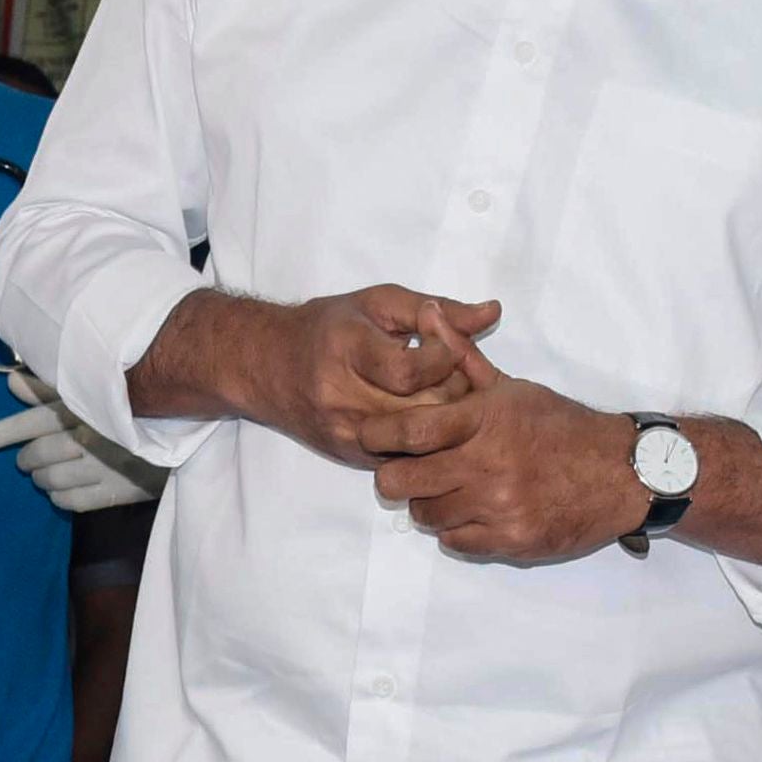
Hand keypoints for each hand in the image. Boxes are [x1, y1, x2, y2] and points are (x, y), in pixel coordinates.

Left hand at [0, 372, 164, 514]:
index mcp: (80, 410)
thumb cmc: (128, 409)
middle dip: (26, 460)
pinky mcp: (113, 493)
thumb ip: (48, 389)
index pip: (29, 423)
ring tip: (50, 472)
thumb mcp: (88, 393)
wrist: (180, 436)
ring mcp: (101, 468)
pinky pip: (68, 502)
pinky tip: (66, 487)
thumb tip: (10, 382)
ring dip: (42, 479)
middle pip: (35, 457)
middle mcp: (88, 438)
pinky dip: (59, 497)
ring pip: (48, 482)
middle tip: (28, 459)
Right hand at [240, 287, 491, 466]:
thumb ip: (437, 309)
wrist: (268, 367)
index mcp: (347, 349)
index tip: (451, 345)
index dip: (443, 358)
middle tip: (464, 376)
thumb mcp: (379, 303)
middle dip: (455, 393)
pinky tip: (434, 422)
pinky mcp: (352, 456)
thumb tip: (493, 312)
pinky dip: (429, 442)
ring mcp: (346, 432)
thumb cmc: (328, 326)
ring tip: (452, 399)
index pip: (409, 371)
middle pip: (421, 410)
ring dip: (447, 422)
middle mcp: (342, 397)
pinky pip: (407, 458)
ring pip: (419, 442)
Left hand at [366, 333, 640, 562]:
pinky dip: (456, 530)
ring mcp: (500, 507)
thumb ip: (462, 357)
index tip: (369, 436)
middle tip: (403, 471)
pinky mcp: (512, 540)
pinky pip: (456, 542)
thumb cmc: (561, 426)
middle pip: (403, 482)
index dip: (377, 435)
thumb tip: (427, 314)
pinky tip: (470, 512)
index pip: (410, 430)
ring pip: (426, 516)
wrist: (620, 473)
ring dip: (427, 505)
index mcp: (485, 420)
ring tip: (444, 490)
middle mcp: (489, 464)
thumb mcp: (512, 389)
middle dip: (394, 477)